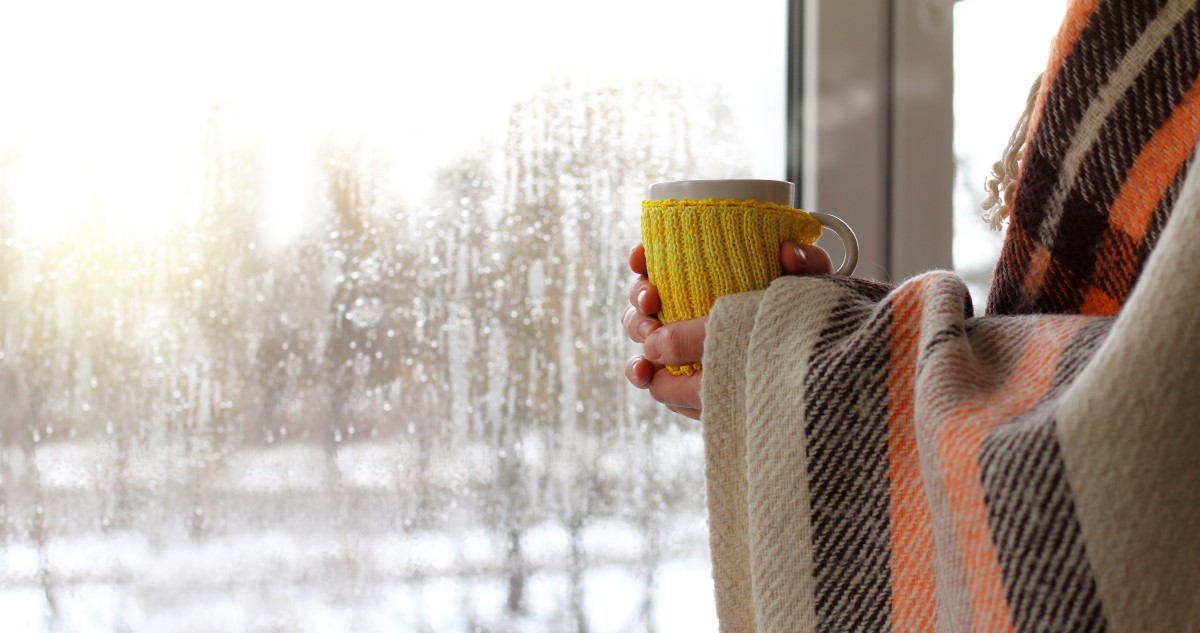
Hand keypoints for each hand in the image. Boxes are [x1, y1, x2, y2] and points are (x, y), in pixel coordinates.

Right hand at [622, 241, 832, 419]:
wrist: (821, 369)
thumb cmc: (812, 317)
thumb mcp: (816, 287)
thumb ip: (808, 264)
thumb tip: (787, 251)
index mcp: (708, 274)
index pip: (663, 256)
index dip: (644, 255)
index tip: (643, 260)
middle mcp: (688, 305)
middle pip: (645, 297)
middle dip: (639, 298)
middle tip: (653, 302)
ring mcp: (682, 344)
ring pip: (642, 334)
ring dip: (637, 335)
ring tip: (649, 339)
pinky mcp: (683, 379)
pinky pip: (653, 376)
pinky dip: (643, 373)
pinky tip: (647, 375)